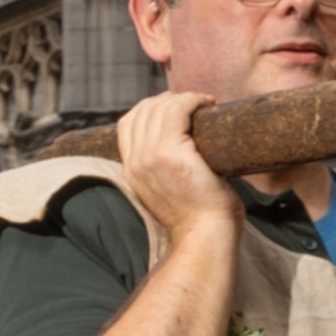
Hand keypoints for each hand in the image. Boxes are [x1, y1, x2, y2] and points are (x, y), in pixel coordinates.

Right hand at [116, 91, 242, 257]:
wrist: (205, 236)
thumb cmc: (199, 216)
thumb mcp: (168, 189)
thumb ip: (162, 167)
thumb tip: (181, 143)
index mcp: (132, 170)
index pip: (128, 123)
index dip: (151, 108)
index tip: (177, 109)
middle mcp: (136, 162)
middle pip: (142, 110)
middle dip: (169, 100)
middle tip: (195, 104)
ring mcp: (150, 156)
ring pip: (159, 107)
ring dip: (184, 99)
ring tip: (204, 103)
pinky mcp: (170, 153)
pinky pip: (178, 110)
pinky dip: (193, 100)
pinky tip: (208, 104)